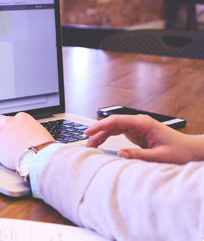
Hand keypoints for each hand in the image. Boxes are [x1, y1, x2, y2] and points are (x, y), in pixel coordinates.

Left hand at [0, 112, 54, 169]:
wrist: (40, 156)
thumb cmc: (44, 147)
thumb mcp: (41, 132)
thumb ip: (33, 130)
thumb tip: (33, 135)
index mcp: (22, 118)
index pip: (11, 117)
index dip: (9, 124)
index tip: (8, 128)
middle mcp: (9, 123)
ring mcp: (0, 133)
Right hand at [85, 114, 203, 163]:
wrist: (191, 150)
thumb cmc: (180, 151)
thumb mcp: (160, 156)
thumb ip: (139, 155)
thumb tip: (120, 154)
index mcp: (143, 123)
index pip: (116, 121)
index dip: (99, 126)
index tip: (88, 132)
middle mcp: (138, 122)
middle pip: (112, 124)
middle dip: (97, 133)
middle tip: (87, 144)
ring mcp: (137, 127)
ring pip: (113, 128)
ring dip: (101, 136)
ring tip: (91, 146)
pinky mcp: (136, 133)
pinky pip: (118, 133)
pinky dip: (108, 138)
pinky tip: (101, 144)